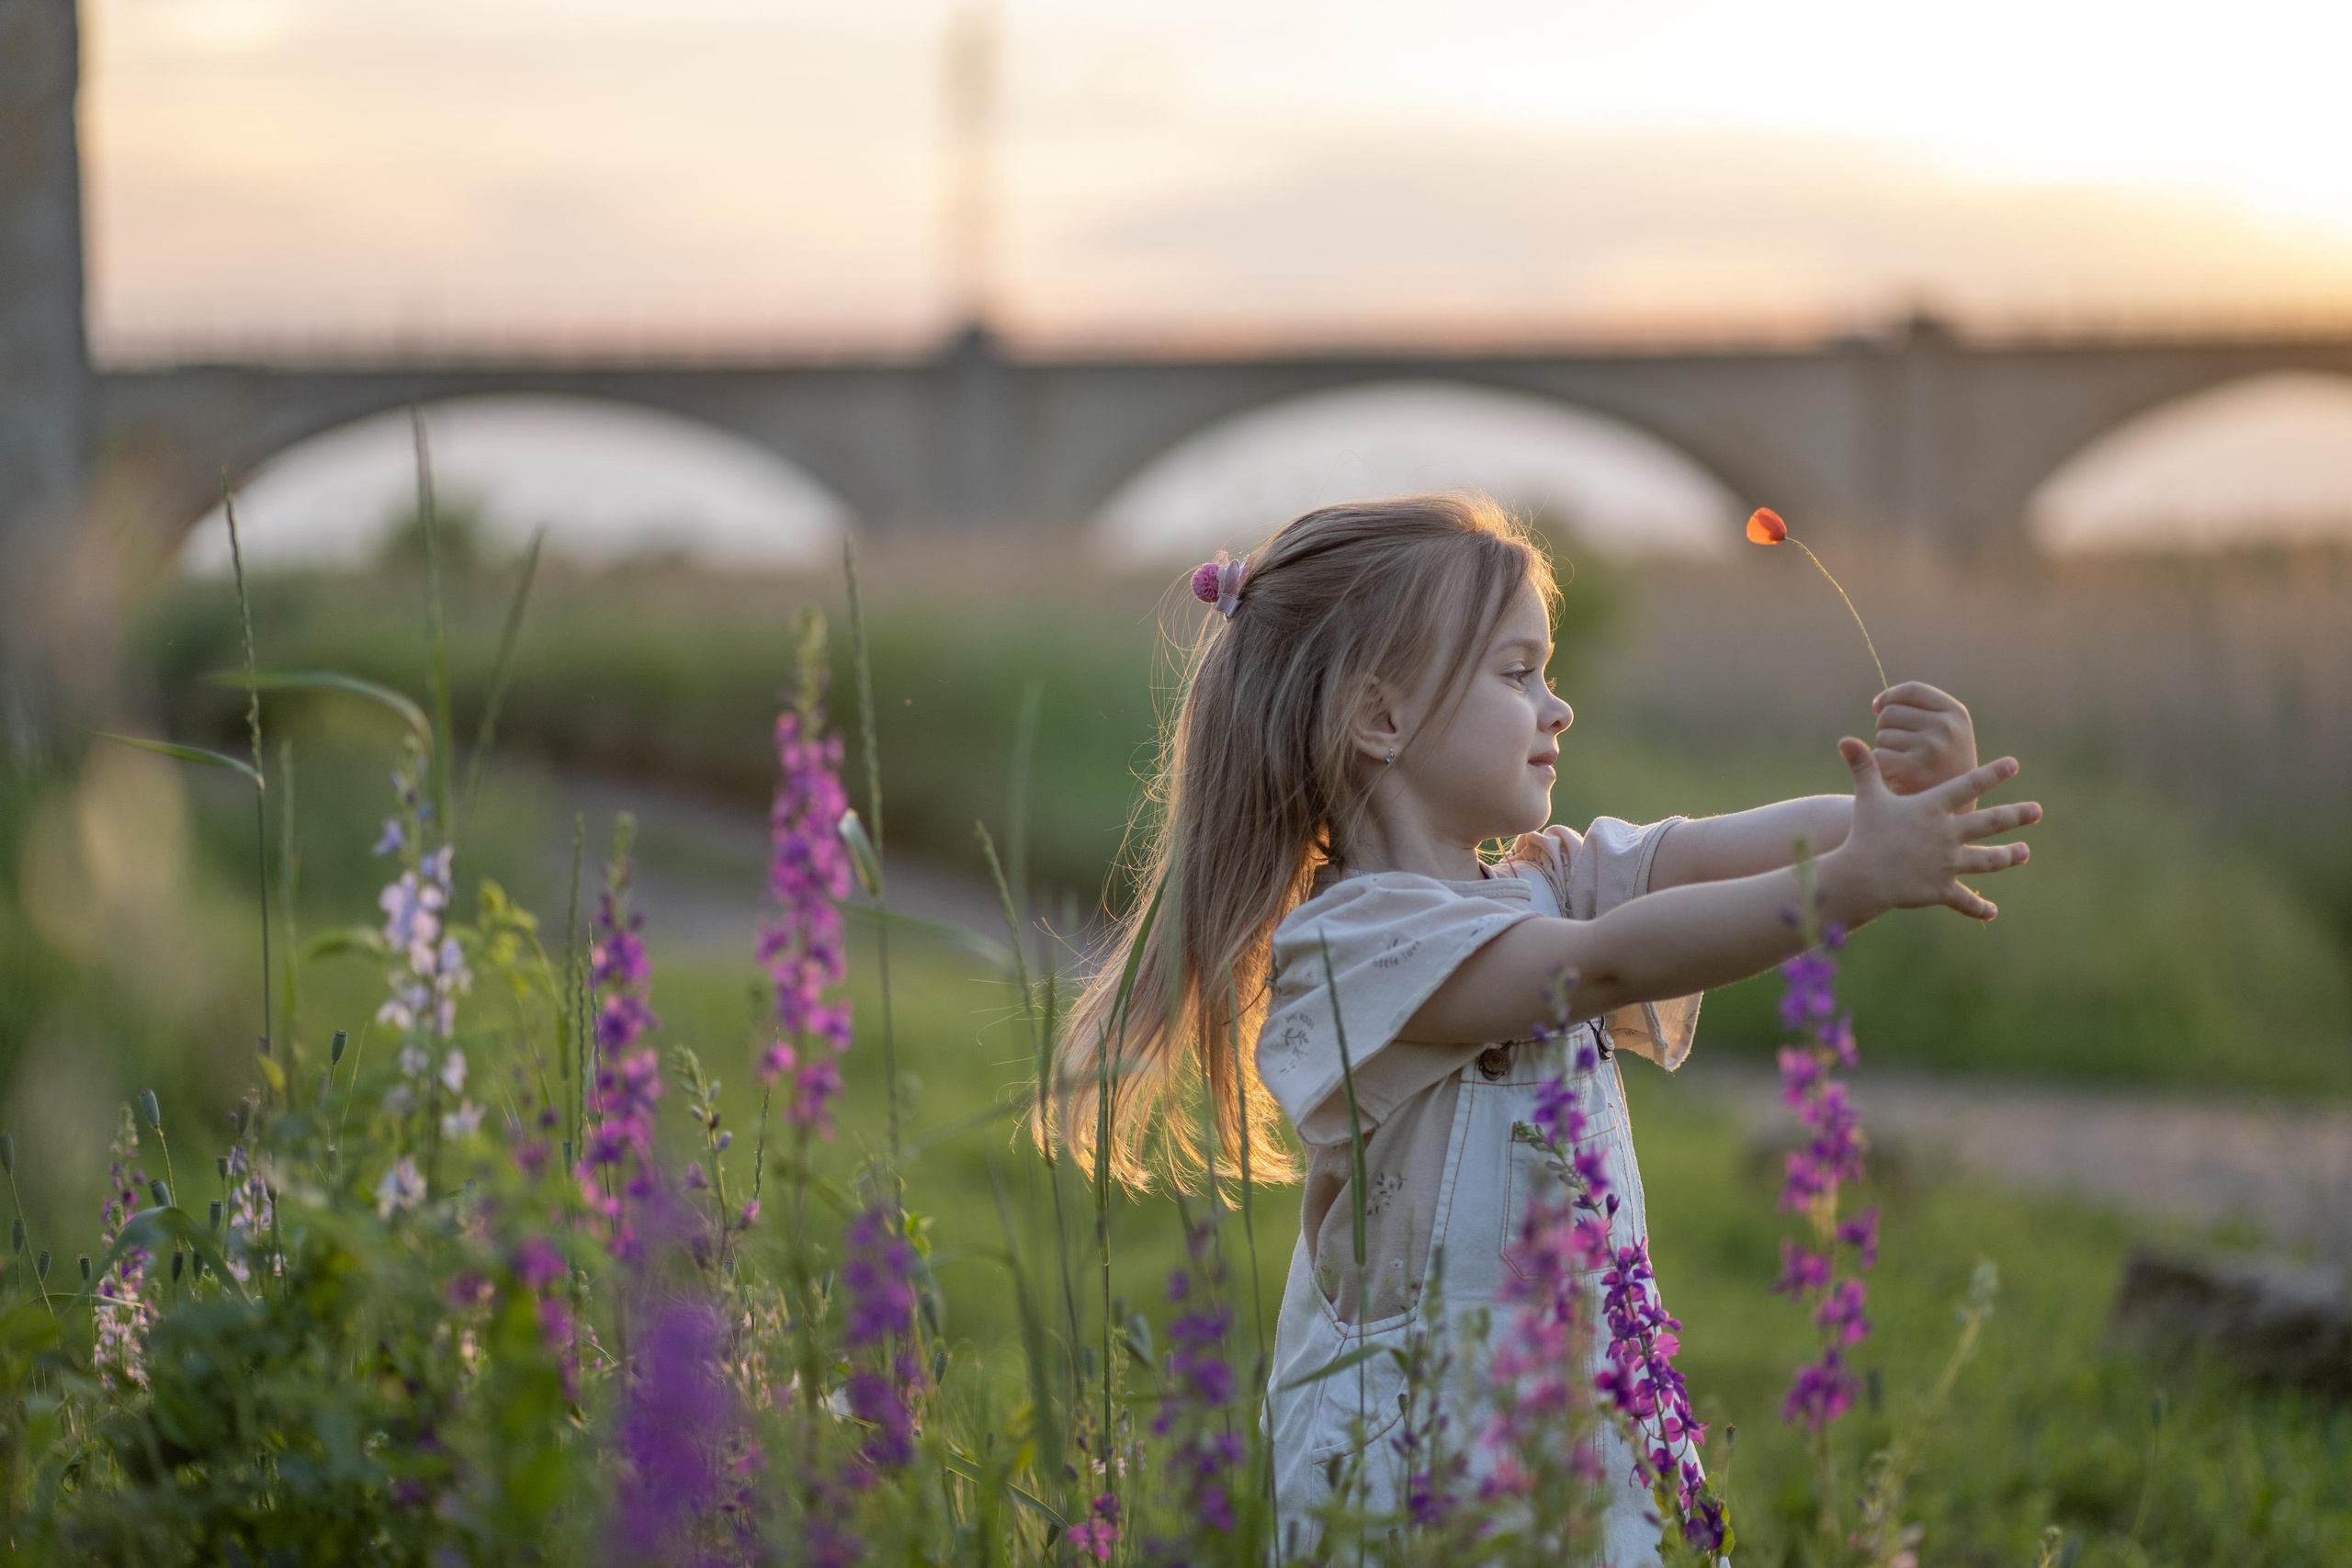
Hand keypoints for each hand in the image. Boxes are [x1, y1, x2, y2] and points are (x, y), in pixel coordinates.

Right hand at [1824, 740, 2040, 922]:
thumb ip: (1863, 767)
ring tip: (2024, 852)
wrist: (1862, 875)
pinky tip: (1991, 911)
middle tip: (2037, 811)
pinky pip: (1964, 900)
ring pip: (1987, 860)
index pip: (1968, 785)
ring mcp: (1948, 863)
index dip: (1992, 774)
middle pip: (1990, 823)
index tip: (2014, 764)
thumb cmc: (1864, 833)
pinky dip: (1978, 907)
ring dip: (2008, 856)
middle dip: (2016, 815)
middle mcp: (1948, 834)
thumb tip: (1845, 739)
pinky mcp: (1941, 889)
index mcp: (1933, 809)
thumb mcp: (1867, 797)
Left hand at [1871, 682, 1975, 797]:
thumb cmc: (1942, 768)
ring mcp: (1931, 747)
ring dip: (1885, 750)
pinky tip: (1896, 777)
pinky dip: (1879, 767)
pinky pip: (1877, 756)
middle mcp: (1947, 727)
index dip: (1889, 697)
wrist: (1952, 813)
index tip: (1877, 707)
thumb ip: (1918, 712)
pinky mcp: (1912, 768)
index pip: (1911, 690)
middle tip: (1901, 750)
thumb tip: (1877, 704)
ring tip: (1905, 766)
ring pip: (1882, 735)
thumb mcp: (1946, 734)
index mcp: (1956, 713)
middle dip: (1886, 729)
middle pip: (1890, 712)